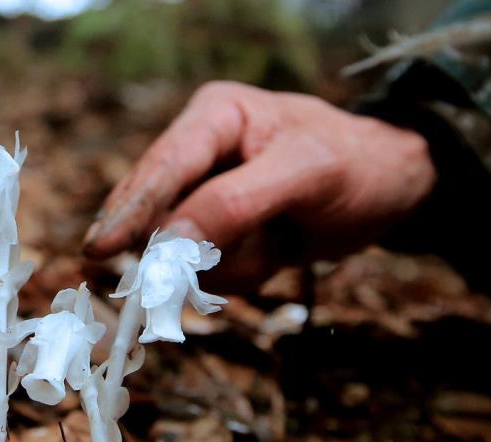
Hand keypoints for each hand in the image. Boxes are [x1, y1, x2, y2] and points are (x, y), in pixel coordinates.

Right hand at [83, 81, 436, 287]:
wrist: (391, 193)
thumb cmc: (357, 166)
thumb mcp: (306, 174)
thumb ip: (235, 202)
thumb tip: (169, 242)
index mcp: (215, 117)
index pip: (162, 167)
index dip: (129, 209)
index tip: (100, 250)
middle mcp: (201, 157)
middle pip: (158, 215)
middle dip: (182, 250)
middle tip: (193, 275)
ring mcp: (208, 200)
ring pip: (182, 254)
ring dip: (230, 265)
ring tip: (278, 242)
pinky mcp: (221, 237)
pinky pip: (209, 273)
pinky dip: (243, 275)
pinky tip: (276, 252)